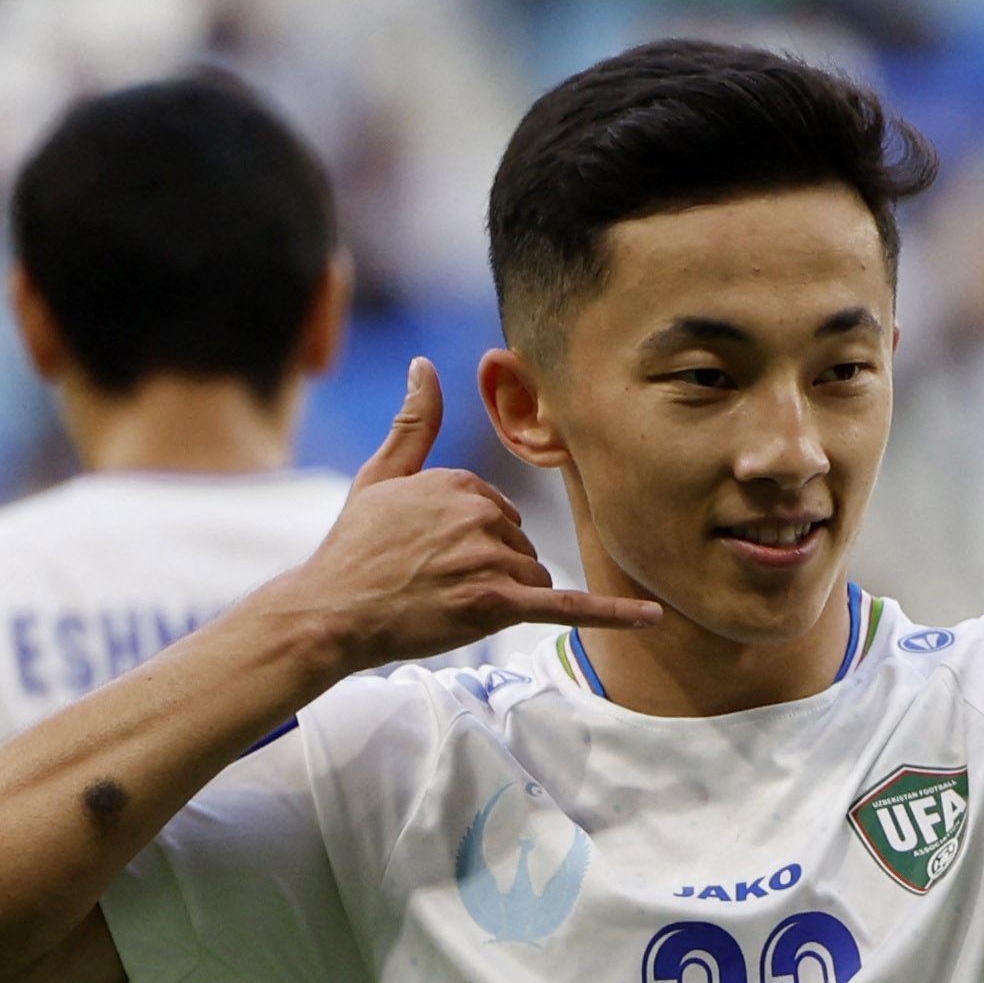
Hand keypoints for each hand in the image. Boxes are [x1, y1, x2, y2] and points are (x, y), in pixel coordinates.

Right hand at [289, 358, 659, 671]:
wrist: (330, 611)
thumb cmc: (354, 549)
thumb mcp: (380, 476)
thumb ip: (414, 422)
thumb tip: (426, 365)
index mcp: (463, 482)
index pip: (502, 514)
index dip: (474, 542)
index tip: (432, 556)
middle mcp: (480, 514)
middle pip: (522, 547)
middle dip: (491, 570)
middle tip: (435, 584)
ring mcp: (489, 560)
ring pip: (533, 580)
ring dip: (501, 597)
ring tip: (446, 603)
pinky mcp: (496, 605)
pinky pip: (568, 607)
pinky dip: (612, 614)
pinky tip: (653, 618)